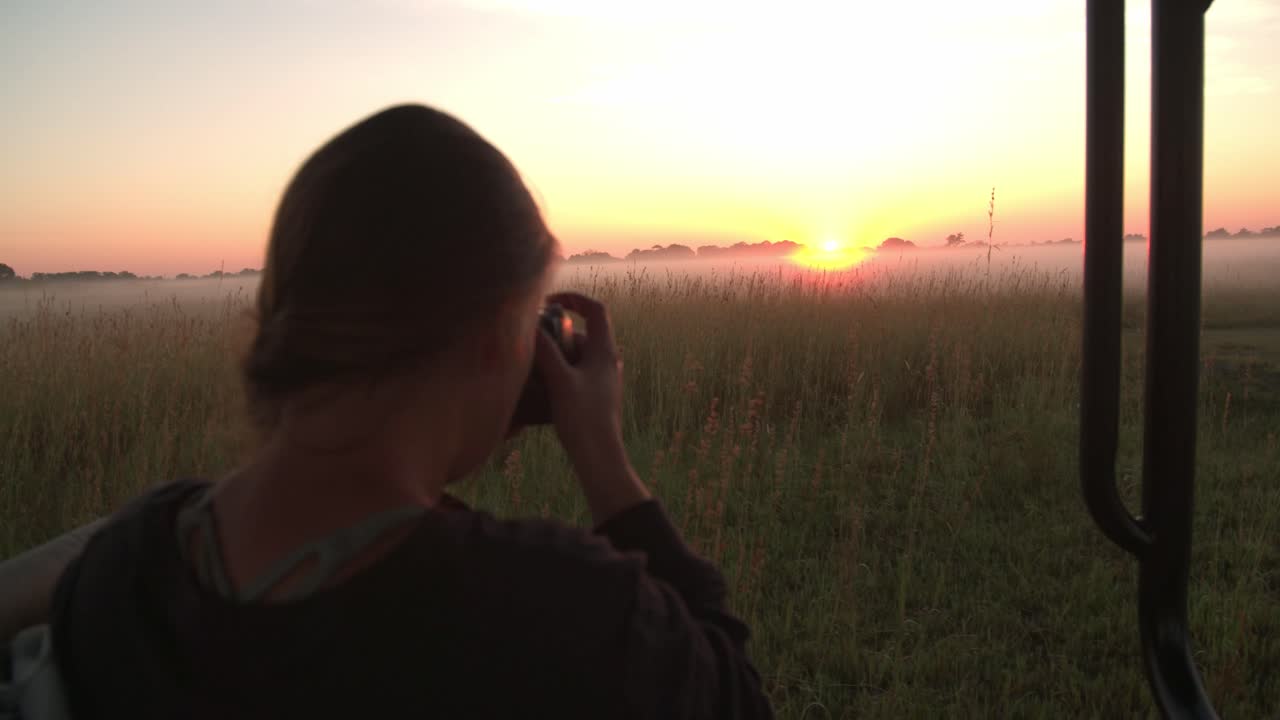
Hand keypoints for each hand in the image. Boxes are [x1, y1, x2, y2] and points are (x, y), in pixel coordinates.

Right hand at [533, 292, 649, 523]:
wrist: (599, 457)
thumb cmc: (583, 418)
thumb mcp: (560, 381)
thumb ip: (545, 351)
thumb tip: (529, 326)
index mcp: (604, 352)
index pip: (595, 310)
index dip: (573, 299)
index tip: (549, 302)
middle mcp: (607, 361)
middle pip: (579, 334)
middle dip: (554, 335)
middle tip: (530, 344)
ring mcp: (602, 379)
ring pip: (574, 356)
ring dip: (553, 357)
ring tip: (531, 368)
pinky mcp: (595, 395)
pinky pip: (574, 374)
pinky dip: (557, 373)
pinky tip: (540, 388)